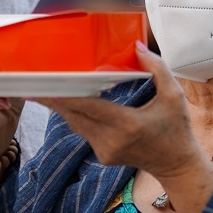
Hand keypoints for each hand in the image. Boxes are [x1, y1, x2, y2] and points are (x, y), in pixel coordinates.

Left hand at [43, 46, 206, 182]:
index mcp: (128, 124)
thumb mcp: (174, 95)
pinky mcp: (102, 155)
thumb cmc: (176, 129)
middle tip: (36, 82)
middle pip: (74, 115)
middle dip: (55, 99)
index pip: (89, 107)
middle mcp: (111, 140)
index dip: (66, 96)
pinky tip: (69, 101)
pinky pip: (83, 131)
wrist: (176, 165)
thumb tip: (137, 47)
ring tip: (46, 88)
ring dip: (63, 106)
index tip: (48, 85)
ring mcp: (104, 150)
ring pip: (76, 124)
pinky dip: (76, 115)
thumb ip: (156, 68)